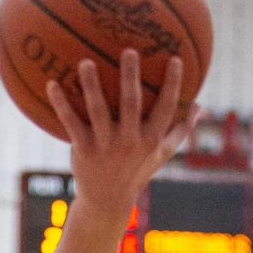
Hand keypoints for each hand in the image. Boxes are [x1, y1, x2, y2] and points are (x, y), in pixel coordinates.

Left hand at [47, 49, 197, 220]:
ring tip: (86, 62)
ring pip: (97, 111)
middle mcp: (128, 141)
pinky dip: (60, 104)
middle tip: (129, 50)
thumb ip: (180, 130)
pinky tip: (52, 84)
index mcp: (150, 139)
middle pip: (131, 104)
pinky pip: (70, 123)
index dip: (172, 85)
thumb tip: (201, 106)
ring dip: (91, 85)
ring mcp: (104, 146)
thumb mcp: (161, 154)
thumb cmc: (137, 172)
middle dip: (130, 77)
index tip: (174, 59)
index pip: (165, 109)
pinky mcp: (83, 149)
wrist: (106, 201)